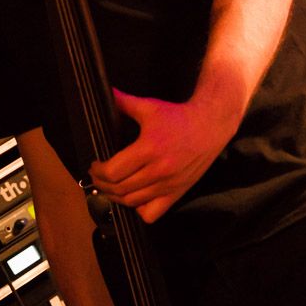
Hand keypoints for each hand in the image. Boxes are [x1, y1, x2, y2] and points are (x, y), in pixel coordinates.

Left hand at [89, 88, 233, 222]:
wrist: (211, 125)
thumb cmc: (178, 116)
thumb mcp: (150, 107)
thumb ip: (124, 102)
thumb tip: (105, 92)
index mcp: (149, 149)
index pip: (113, 172)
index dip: (98, 171)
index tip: (95, 165)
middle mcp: (159, 170)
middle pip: (120, 189)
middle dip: (102, 185)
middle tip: (97, 177)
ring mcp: (169, 184)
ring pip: (133, 202)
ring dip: (116, 197)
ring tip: (110, 187)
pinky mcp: (178, 192)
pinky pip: (152, 213)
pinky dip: (139, 209)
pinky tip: (134, 197)